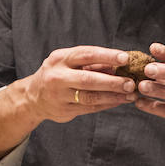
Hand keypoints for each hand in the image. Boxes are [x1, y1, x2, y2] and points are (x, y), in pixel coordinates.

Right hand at [22, 46, 137, 124]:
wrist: (33, 96)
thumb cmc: (59, 74)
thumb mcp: (70, 62)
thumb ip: (93, 63)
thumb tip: (121, 63)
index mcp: (60, 58)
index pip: (86, 54)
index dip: (107, 56)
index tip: (126, 59)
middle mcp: (57, 76)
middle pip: (88, 79)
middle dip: (112, 81)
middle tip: (131, 83)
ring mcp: (59, 96)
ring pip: (90, 97)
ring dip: (113, 96)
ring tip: (130, 94)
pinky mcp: (64, 111)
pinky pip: (89, 108)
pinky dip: (107, 104)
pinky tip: (119, 101)